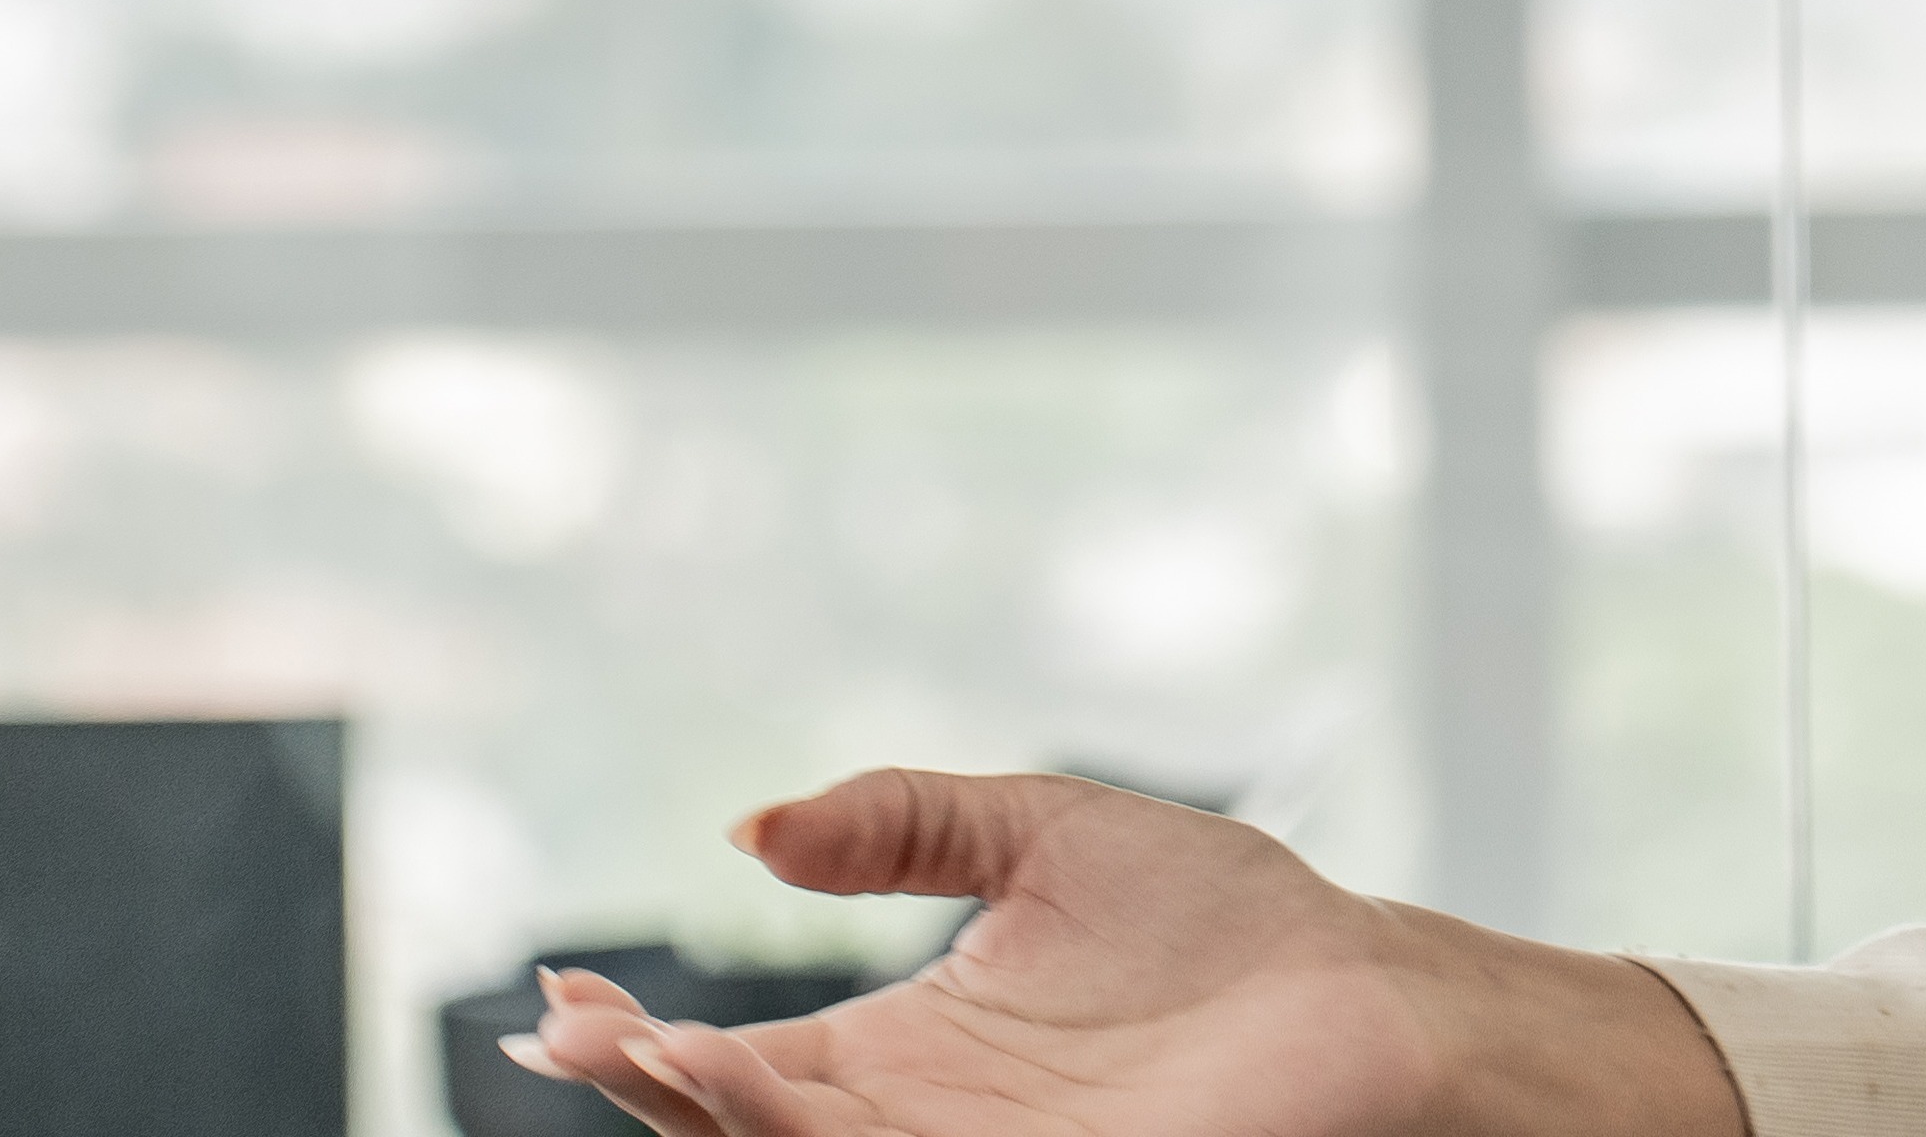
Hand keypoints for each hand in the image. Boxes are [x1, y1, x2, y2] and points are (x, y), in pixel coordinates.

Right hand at [509, 769, 1741, 1136]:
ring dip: (714, 1121)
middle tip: (572, 1029)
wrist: (1366, 990)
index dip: (637, 1044)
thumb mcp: (1036, 831)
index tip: (559, 991)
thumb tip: (754, 827)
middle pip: (740, 1134)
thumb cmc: (1226, 924)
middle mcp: (919, 1132)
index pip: (732, 1073)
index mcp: (898, 1062)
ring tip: (652, 1056)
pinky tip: (764, 1101)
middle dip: (647, 1089)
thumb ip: (900, 819)